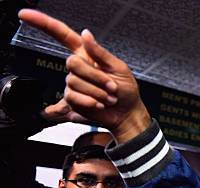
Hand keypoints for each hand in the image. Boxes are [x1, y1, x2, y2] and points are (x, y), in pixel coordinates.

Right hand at [18, 9, 150, 140]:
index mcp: (86, 54)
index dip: (43, 23)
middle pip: (72, 63)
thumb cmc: (126, 89)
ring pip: (74, 82)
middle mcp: (78, 67)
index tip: (25, 14)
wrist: (126, 112)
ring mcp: (73, 83)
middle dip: (96, 77)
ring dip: (97, 92)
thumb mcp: (119, 68)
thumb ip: (100, 52)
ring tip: (109, 97)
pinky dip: (89, 101)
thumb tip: (85, 34)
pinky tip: (99, 104)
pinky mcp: (72, 99)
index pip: (62, 35)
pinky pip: (73, 97)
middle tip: (112, 87)